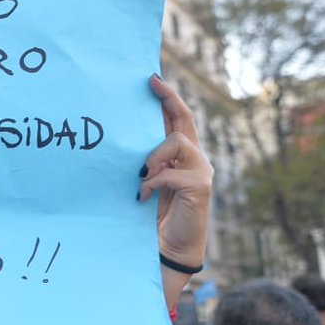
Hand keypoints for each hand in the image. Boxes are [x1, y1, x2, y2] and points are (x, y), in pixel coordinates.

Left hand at [140, 75, 213, 265]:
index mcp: (181, 155)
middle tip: (151, 83)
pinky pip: (170, 173)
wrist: (169, 246)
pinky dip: (152, 181)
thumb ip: (143, 160)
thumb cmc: (152, 213)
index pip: (178, 119)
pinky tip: (142, 195)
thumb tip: (123, 135)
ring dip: (153, 155)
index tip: (152, 79)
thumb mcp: (145, 179)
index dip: (168, 98)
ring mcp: (201, 171)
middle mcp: (195, 158)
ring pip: (177, 142)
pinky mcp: (200, 187)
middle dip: (169, 99)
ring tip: (140, 175)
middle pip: (185, 120)